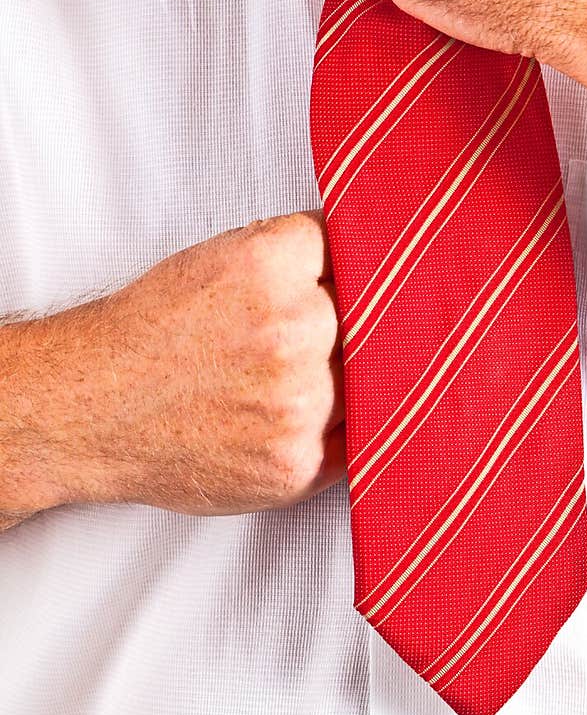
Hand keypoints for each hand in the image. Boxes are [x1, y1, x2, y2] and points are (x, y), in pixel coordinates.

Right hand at [0, 212, 344, 522]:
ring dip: (341, 379)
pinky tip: (291, 419)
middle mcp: (291, 331)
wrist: (91, 408)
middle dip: (345, 325)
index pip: (353, 250)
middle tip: (302, 337)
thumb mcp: (219, 258)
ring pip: (366, 380)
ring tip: (280, 381)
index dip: (341, 271)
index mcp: (270, 266)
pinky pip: (354, 440)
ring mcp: (298, 403)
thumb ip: (294, 254)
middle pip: (367, 318)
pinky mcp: (296, 464)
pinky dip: (334, 431)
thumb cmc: (152, 332)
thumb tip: (362, 257)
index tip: (333, 283)